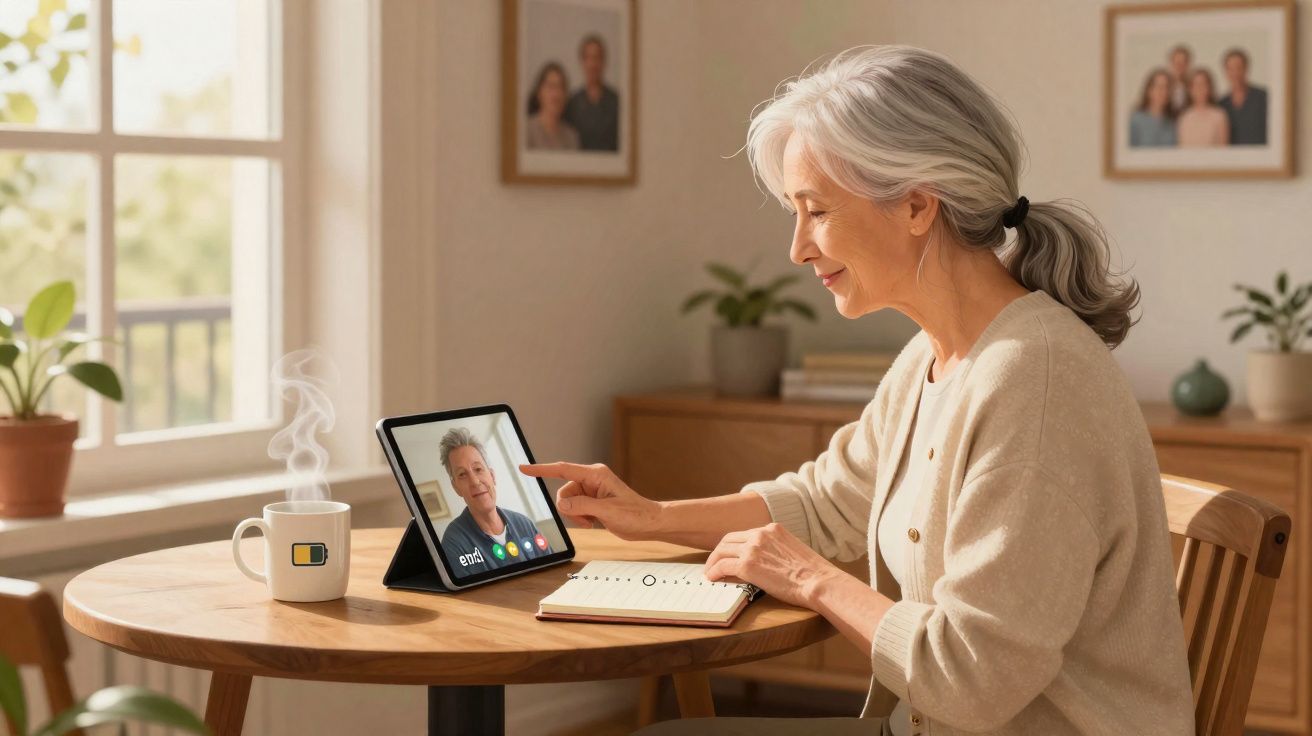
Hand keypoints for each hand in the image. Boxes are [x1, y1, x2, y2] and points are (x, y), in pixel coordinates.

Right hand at [518, 461, 661, 540]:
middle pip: (564, 491)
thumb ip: (582, 506)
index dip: (541, 469)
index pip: (562, 470)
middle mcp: (592, 479)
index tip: (524, 468)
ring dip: (576, 515)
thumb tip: (562, 504)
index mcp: (595, 475)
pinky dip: (580, 517)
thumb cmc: (635, 514)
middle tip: (586, 519)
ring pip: (568, 501)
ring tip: (593, 521)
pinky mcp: (593, 501)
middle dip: (569, 508)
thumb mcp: (606, 511)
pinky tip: (594, 521)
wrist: (648, 523)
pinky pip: (575, 508)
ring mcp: (592, 490)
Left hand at [704, 523, 839, 608]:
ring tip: (710, 572)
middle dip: (718, 551)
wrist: (817, 581)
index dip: (733, 545)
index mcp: (772, 528)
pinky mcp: (747, 565)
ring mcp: (753, 548)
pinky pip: (722, 565)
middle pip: (729, 539)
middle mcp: (761, 534)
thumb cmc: (812, 573)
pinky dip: (714, 571)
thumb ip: (776, 550)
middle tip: (714, 563)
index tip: (728, 554)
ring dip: (712, 561)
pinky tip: (713, 578)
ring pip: (721, 550)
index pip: (744, 533)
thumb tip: (764, 562)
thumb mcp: (792, 550)